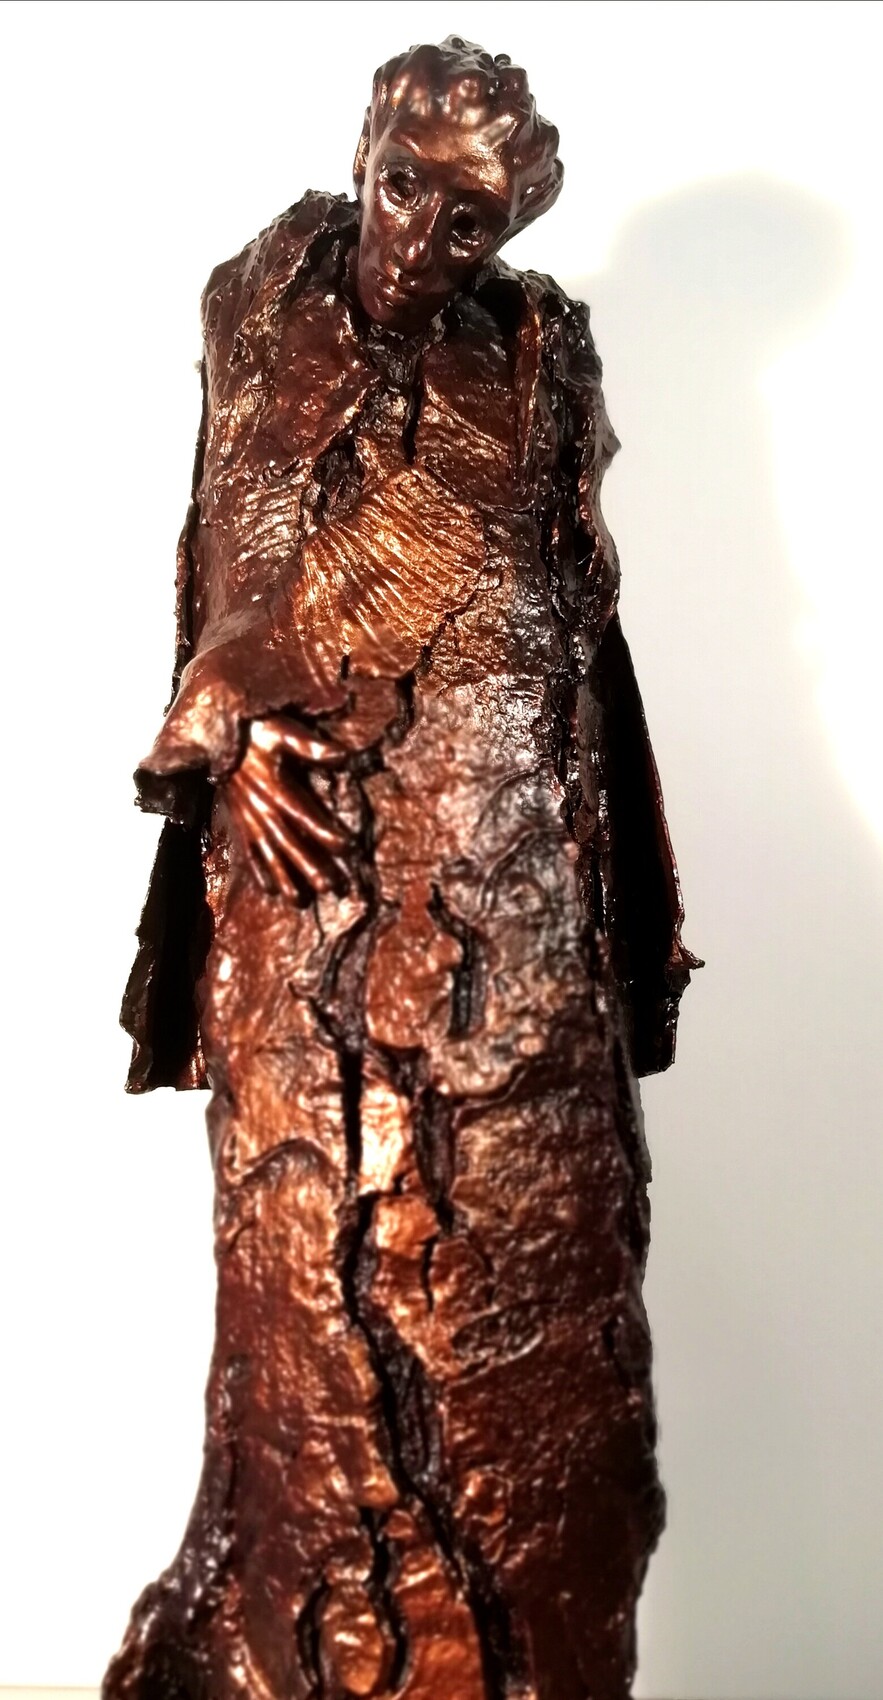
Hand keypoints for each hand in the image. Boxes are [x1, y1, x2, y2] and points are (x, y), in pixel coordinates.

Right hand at [226, 715, 350, 900]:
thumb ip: (311, 746)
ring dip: (284, 876)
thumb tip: (344, 755)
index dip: (325, 830)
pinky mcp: (239, 820)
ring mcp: (249, 817)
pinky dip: (258, 870)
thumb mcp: (282, 730)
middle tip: (330, 887)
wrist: (212, 732)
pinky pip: (248, 850)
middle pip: (289, 841)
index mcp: (276, 786)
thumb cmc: (254, 729)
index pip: (305, 813)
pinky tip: (269, 889)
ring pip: (268, 852)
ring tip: (299, 901)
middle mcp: (262, 807)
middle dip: (309, 864)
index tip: (348, 847)